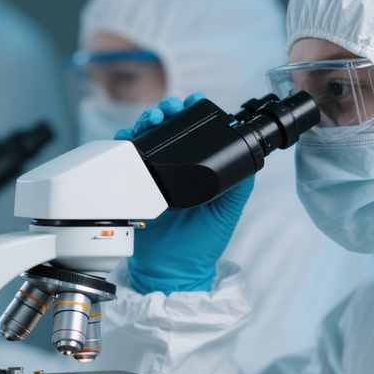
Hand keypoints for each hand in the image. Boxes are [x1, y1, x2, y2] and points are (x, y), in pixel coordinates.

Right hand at [117, 94, 253, 294]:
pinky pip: (123, 159)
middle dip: (165, 111)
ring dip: (146, 121)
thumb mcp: (228, 210)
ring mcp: (151, 175)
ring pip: (145, 137)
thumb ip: (239, 185)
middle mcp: (174, 168)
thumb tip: (249, 159)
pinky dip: (124, 143)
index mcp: (197, 170)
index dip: (191, 114)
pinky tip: (129, 137)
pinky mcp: (131, 186)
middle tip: (168, 109)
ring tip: (152, 118)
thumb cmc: (202, 244)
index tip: (192, 103)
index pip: (193, 133)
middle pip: (166, 129)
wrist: (174, 270)